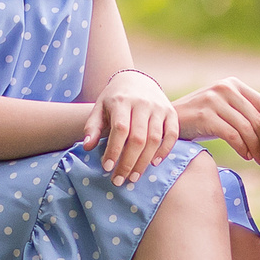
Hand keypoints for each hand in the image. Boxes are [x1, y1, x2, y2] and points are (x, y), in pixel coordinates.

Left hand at [81, 68, 178, 183]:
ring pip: (154, 139)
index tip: (107, 167)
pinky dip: (165, 151)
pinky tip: (154, 163)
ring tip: (134, 177)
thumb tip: (87, 146)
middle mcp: (143, 103)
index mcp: (122, 101)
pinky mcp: (171, 112)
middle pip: (138, 138)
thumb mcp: (99, 108)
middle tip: (120, 180)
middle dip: (128, 162)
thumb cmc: (114, 99)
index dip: (114, 150)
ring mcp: (159, 108)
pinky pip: (172, 134)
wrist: (136, 79)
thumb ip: (93, 126)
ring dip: (144, 161)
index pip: (120, 129)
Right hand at [172, 77, 259, 165]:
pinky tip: (246, 156)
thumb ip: (248, 114)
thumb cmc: (202, 119)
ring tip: (259, 160)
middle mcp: (225, 88)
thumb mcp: (226, 110)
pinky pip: (232, 135)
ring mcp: (214, 100)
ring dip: (256, 148)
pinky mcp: (205, 115)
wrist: (169, 121)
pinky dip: (243, 148)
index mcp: (234, 84)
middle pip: (257, 118)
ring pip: (246, 128)